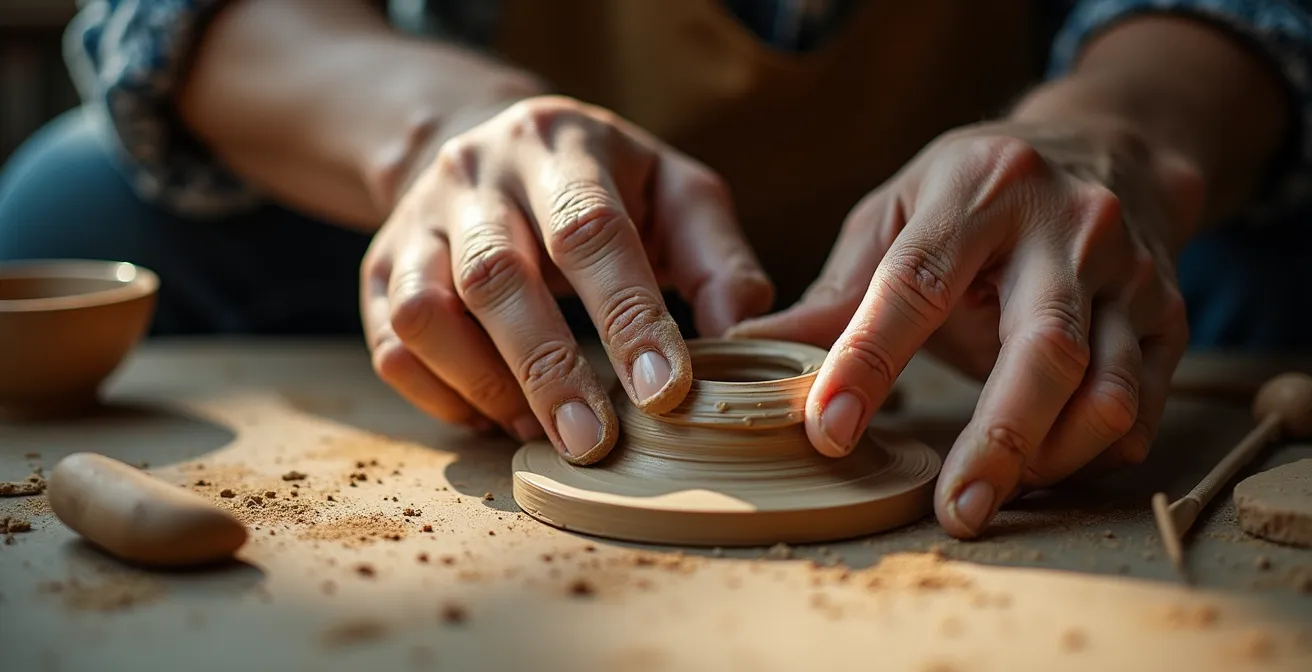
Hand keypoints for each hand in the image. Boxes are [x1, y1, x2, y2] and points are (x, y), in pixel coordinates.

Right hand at [362, 96, 773, 463]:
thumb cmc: (603, 185)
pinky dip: (442, 397)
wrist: (489, 146)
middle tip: (594, 443)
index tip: (664, 393)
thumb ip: (716, 258)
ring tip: (541, 431)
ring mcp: (416, 222)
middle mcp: (475, 175)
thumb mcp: (674, 193)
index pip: (590, 231)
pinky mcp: (381, 269)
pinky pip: (393, 347)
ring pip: (427, 314)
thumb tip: (744, 337)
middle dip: (549, 370)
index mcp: (560, 146)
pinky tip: (495, 415)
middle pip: (497, 277)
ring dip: (486, 385)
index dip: (627, 317)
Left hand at [730, 120, 1202, 536]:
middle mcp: (1066, 225)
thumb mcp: (899, 210)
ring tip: (997, 489)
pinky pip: (1146, 400)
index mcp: (978, 189)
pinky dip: (1100, 450)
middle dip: (997, 443)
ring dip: (1051, 457)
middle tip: (954, 513)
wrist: (1109, 146)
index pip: (917, 283)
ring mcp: (1129, 270)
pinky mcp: (1171, 312)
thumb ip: (838, 288)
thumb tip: (746, 345)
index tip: (829, 431)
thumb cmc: (979, 189)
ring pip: (1107, 388)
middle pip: (1044, 350)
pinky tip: (1054, 465)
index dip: (869, 362)